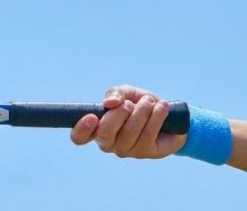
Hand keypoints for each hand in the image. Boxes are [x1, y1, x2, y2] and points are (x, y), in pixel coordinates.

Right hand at [70, 84, 186, 158]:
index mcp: (97, 128)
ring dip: (141, 112)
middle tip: (129, 104)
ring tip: (150, 101)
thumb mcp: (126, 93)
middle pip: (105, 134)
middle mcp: (108, 143)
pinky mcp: (146, 152)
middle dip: (118, 115)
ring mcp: (127, 150)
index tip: (92, 117)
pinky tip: (162, 108)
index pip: (79, 137)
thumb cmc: (139, 103)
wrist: (167, 114)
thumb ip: (115, 93)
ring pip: (129, 133)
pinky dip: (156, 117)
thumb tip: (109, 103)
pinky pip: (148, 135)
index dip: (82, 129)